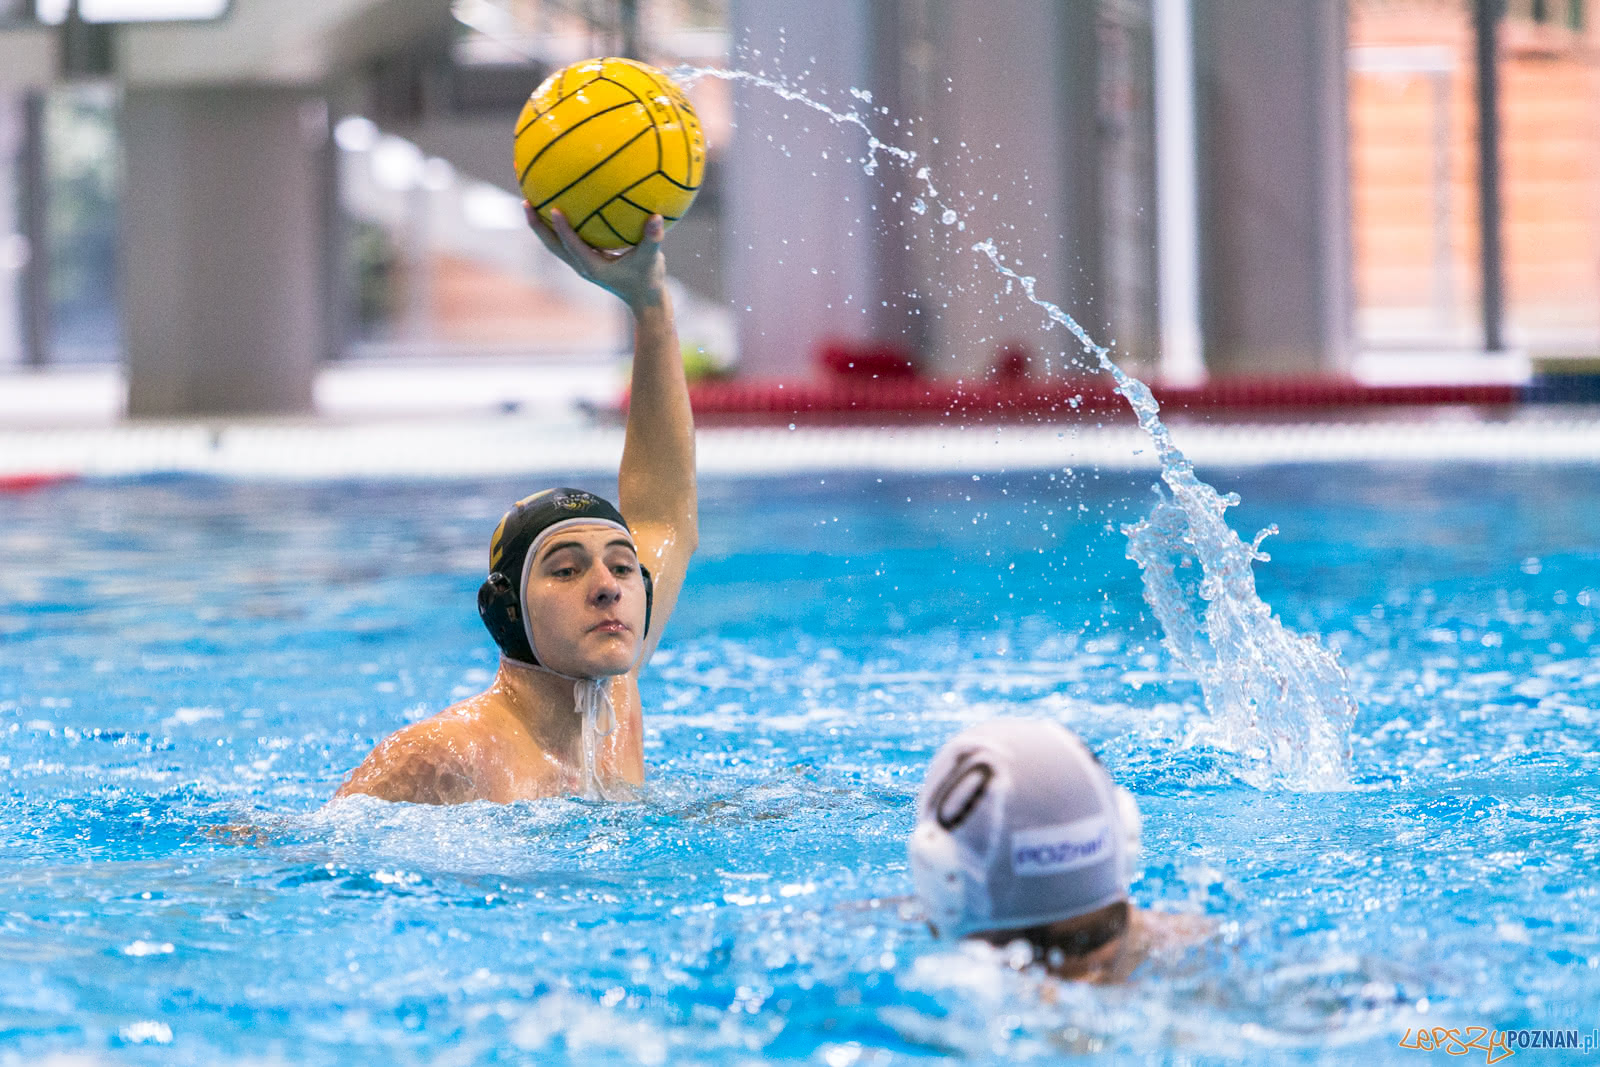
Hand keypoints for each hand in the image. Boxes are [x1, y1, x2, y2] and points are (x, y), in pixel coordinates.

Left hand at [526, 203, 666, 311]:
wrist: (645, 300)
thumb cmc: (648, 280)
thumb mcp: (652, 260)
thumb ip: (652, 239)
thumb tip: (656, 216)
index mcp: (593, 267)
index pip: (572, 246)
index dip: (562, 229)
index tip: (554, 209)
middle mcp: (582, 265)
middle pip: (552, 246)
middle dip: (538, 226)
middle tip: (525, 203)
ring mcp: (582, 264)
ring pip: (555, 245)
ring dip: (542, 227)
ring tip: (531, 203)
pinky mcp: (586, 261)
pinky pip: (567, 242)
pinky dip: (559, 227)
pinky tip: (561, 207)